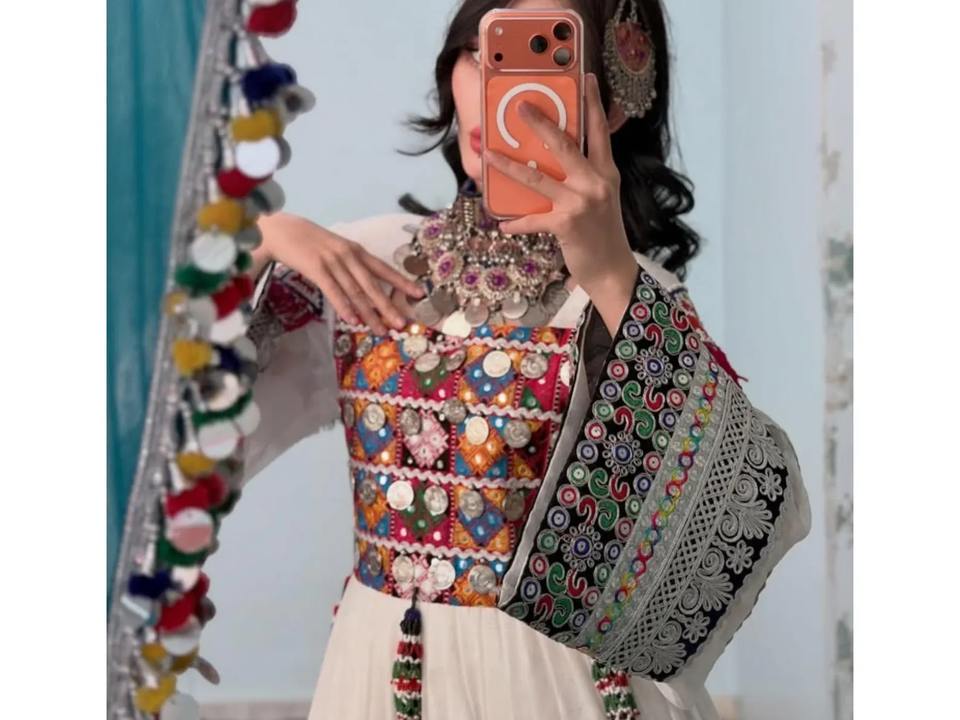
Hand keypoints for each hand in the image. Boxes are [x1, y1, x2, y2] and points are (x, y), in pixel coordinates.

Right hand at [256, 213, 424, 333]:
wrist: (282, 229)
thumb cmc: (311, 243)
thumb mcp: (337, 249)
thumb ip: (351, 266)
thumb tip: (367, 290)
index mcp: (356, 251)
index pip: (383, 269)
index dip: (401, 282)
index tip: (419, 294)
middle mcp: (349, 255)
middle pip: (373, 285)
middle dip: (388, 306)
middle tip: (402, 323)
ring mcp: (333, 261)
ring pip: (355, 291)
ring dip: (369, 313)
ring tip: (380, 329)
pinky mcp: (316, 268)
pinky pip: (333, 290)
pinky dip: (344, 306)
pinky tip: (352, 320)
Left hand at [482, 72, 638, 332]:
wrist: (612, 269)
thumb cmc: (603, 232)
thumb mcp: (602, 197)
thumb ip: (586, 176)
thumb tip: (555, 159)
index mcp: (605, 171)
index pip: (598, 132)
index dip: (592, 104)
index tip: (587, 78)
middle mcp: (595, 182)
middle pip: (563, 145)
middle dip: (540, 123)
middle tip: (521, 105)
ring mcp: (580, 202)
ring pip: (537, 178)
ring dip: (509, 167)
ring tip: (488, 155)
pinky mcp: (565, 223)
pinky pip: (533, 219)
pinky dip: (516, 223)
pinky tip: (503, 224)